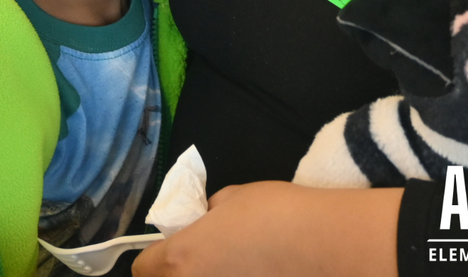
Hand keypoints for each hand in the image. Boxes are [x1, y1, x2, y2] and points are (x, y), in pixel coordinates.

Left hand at [132, 180, 402, 276]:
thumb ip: (208, 214)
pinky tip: (251, 272)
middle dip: (176, 273)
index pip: (144, 269)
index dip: (155, 256)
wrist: (323, 245)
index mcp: (183, 259)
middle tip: (201, 259)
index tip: (171, 248)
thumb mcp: (233, 198)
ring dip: (205, 276)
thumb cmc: (275, 213)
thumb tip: (205, 221)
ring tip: (230, 266)